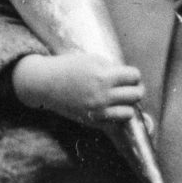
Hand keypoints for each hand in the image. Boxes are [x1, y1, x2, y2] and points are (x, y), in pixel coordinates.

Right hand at [12, 51, 144, 130]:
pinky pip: (115, 123)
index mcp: (103, 76)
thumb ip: (112, 69)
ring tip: (121, 99)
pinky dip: (116, 116)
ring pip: (129, 112)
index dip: (133, 75)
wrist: (45, 84)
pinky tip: (110, 108)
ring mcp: (97, 111)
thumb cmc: (69, 68)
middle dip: (136, 89)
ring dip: (128, 105)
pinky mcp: (92, 121)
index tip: (128, 75)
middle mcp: (102, 96)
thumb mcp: (92, 60)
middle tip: (129, 87)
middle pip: (136, 95)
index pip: (134, 76)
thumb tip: (131, 79)